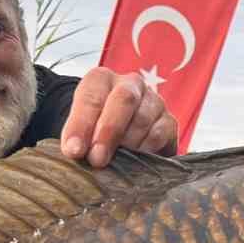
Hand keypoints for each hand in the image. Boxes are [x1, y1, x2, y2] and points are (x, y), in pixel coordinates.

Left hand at [59, 66, 178, 166]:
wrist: (118, 137)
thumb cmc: (93, 131)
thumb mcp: (78, 130)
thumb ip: (75, 138)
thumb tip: (74, 152)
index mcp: (101, 79)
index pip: (91, 96)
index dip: (81, 124)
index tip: (74, 150)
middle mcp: (130, 84)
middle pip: (124, 99)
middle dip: (109, 132)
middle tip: (97, 159)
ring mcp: (153, 101)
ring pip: (143, 119)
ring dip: (127, 145)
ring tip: (115, 163)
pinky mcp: (169, 122)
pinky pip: (158, 136)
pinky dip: (145, 151)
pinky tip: (135, 161)